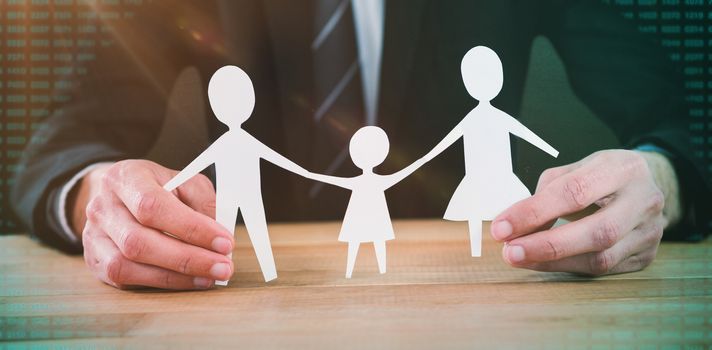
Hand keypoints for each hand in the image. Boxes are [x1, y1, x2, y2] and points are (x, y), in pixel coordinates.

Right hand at [73, 159, 234, 289]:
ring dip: (176, 276)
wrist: (116, 194)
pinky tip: (188, 280)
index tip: (224, 242)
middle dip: (187, 258)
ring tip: (210, 276)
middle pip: (138, 241)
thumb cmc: (157, 187)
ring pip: (129, 264)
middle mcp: (103, 207)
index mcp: (126, 177)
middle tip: (223, 266)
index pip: (153, 206)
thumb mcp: (184, 181)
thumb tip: (219, 234)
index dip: (191, 228)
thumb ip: (204, 201)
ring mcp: (94, 235)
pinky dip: (162, 282)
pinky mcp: (96, 260)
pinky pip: (126, 278)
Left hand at [490, 150, 679, 275]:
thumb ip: (546, 193)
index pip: (574, 192)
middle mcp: (644, 200)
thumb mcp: (575, 168)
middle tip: (510, 251)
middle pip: (597, 231)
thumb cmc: (601, 176)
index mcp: (623, 168)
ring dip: (553, 262)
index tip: (501, 227)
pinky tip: (543, 262)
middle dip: (547, 245)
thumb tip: (516, 226)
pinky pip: (603, 270)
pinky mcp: (646, 255)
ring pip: (602, 258)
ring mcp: (650, 231)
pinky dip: (568, 267)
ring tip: (519, 258)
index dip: (534, 212)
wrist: (646, 186)